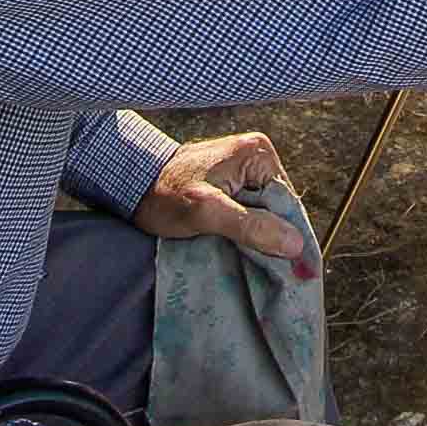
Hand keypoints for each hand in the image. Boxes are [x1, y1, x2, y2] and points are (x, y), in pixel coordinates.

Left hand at [131, 132, 314, 276]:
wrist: (132, 187)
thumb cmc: (164, 195)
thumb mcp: (207, 212)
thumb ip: (250, 226)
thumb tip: (295, 244)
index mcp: (257, 153)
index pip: (288, 202)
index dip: (288, 237)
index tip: (293, 271)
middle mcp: (256, 157)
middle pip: (279, 209)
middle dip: (273, 239)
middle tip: (269, 272)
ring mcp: (244, 172)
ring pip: (265, 216)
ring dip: (259, 240)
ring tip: (251, 262)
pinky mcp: (232, 186)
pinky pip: (251, 215)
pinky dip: (247, 234)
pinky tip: (240, 251)